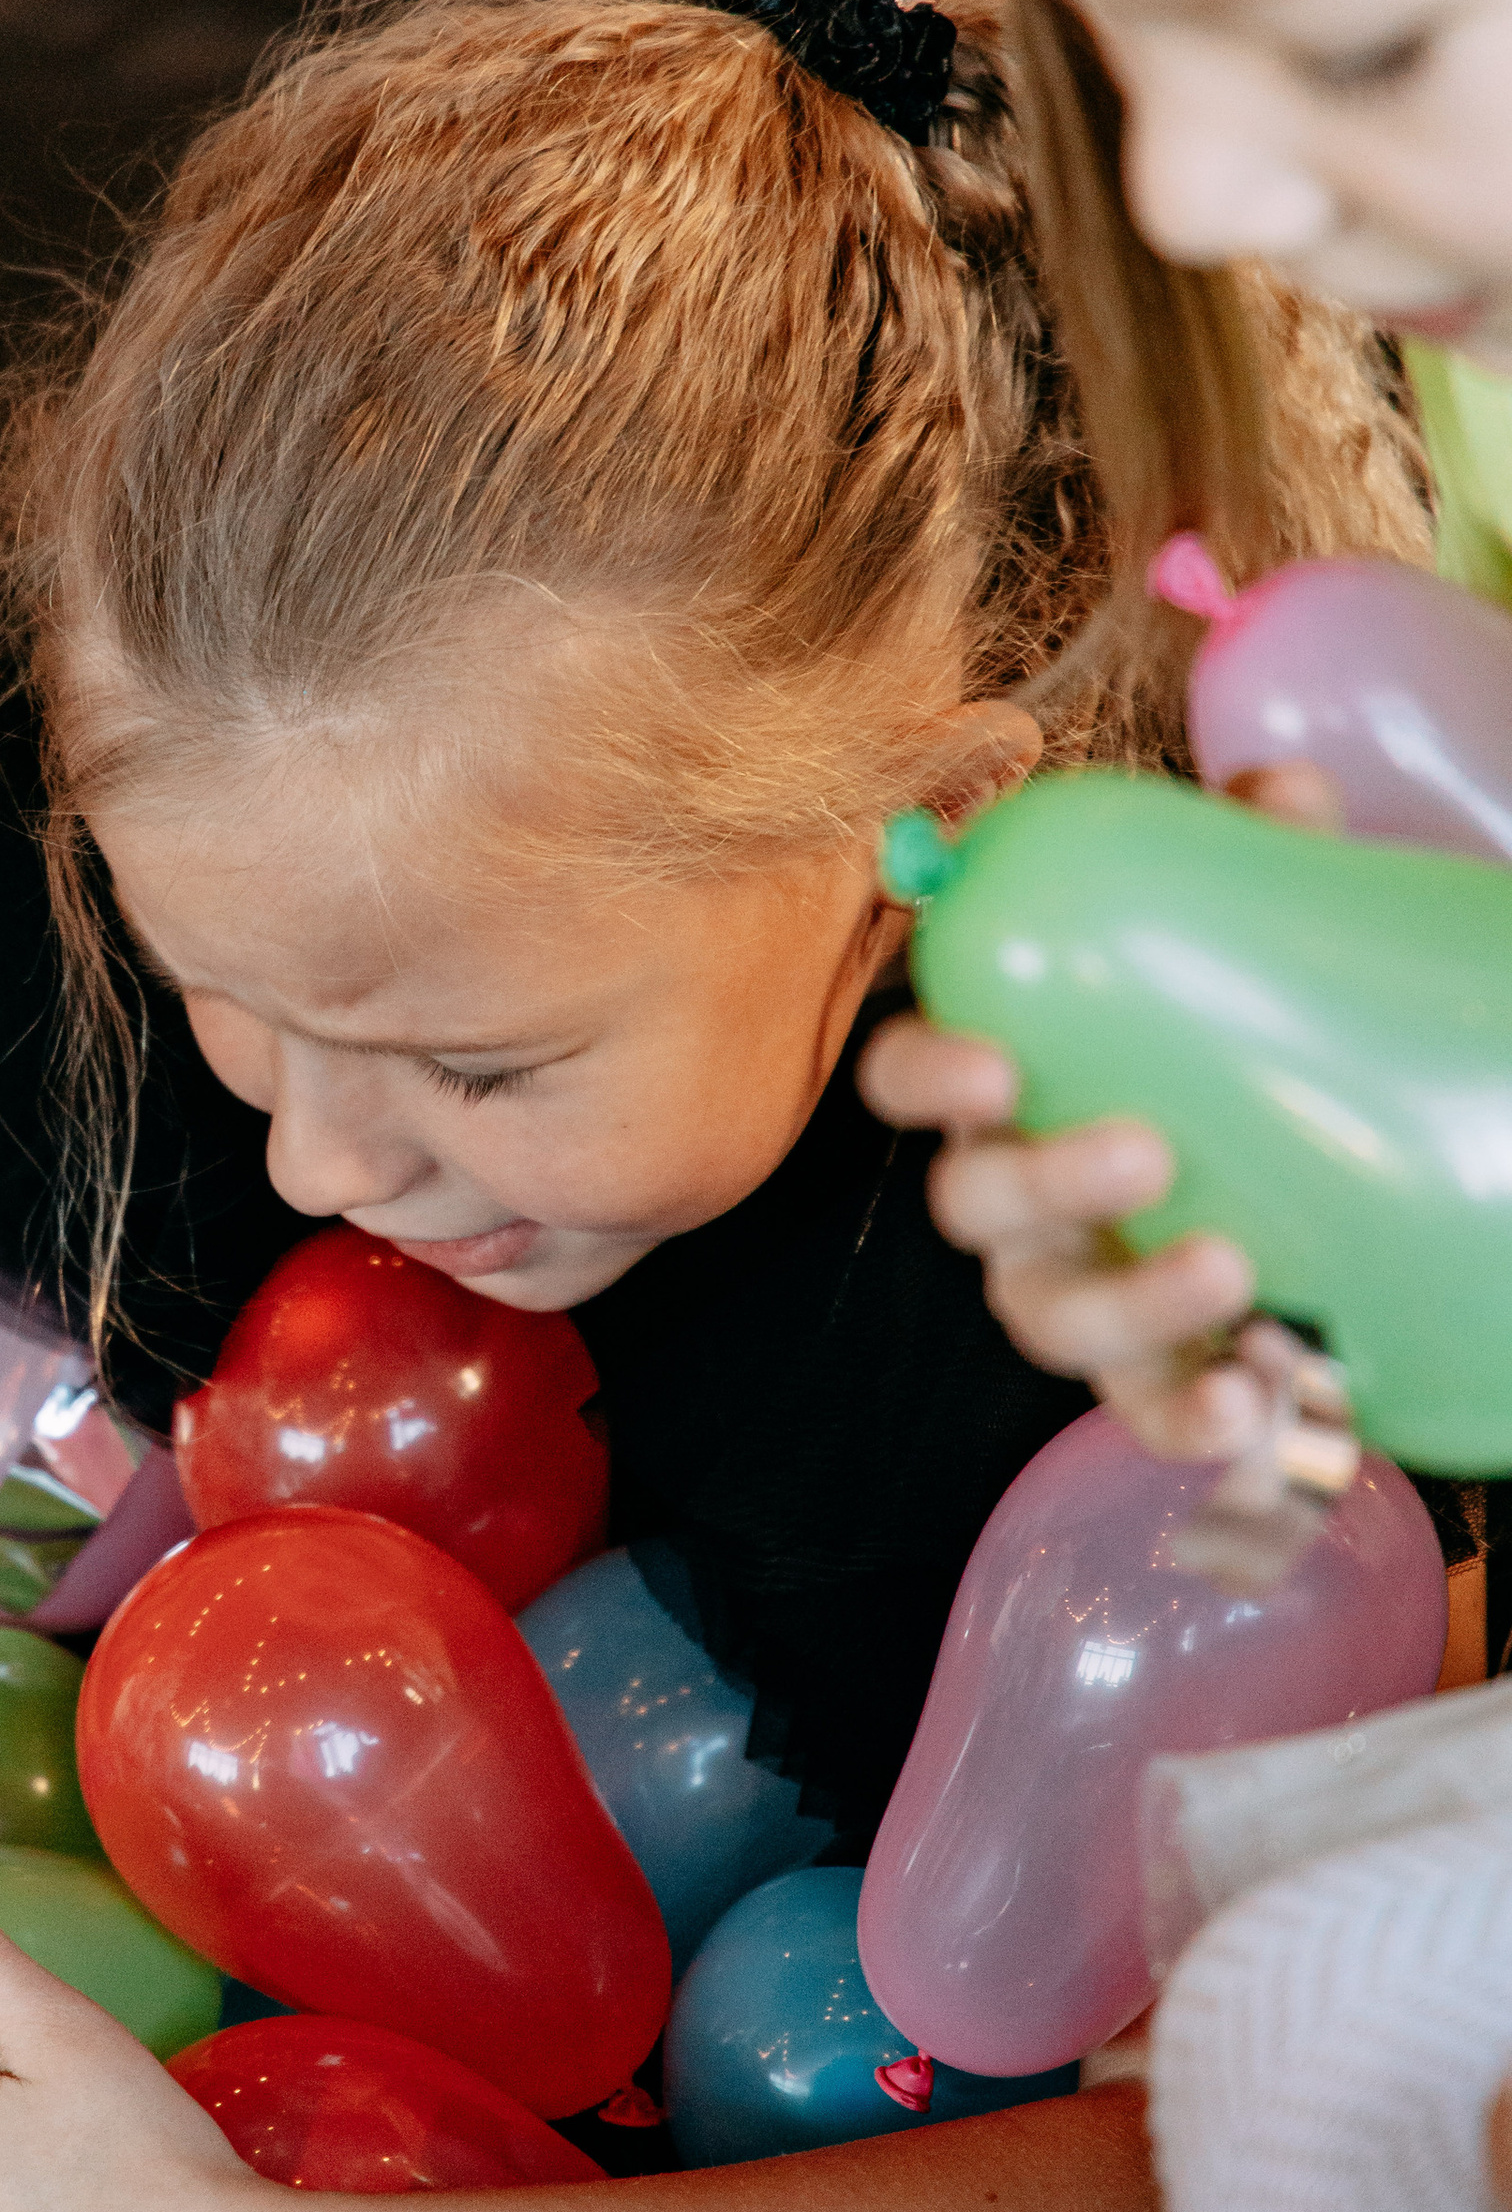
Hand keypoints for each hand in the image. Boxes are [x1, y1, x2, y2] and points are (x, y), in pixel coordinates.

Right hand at [861, 763, 1345, 1462]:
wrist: (1302, 1161)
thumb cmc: (1209, 1034)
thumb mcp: (1221, 944)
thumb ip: (1240, 864)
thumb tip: (1281, 795)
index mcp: (1002, 1081)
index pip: (908, 1075)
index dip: (927, 1076)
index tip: (992, 1064)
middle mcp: (1014, 1193)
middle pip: (973, 1205)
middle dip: (1045, 1183)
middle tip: (1144, 1152)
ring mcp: (1075, 1287)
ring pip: (1049, 1319)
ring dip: (1126, 1306)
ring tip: (1227, 1273)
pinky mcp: (1150, 1369)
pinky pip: (1145, 1409)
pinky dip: (1186, 1416)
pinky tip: (1253, 1401)